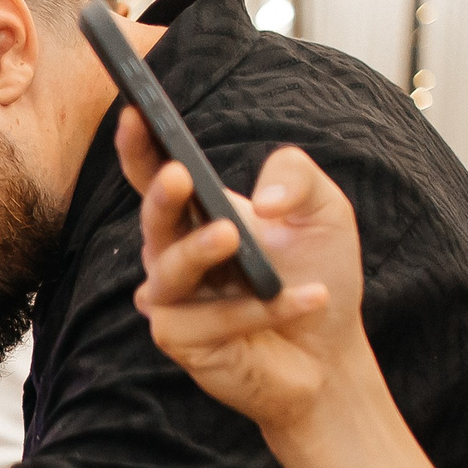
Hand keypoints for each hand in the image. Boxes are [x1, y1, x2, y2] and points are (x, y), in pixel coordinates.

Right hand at [118, 110, 378, 439]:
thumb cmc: (318, 275)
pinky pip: (208, 321)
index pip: (154, 178)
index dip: (139, 148)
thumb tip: (260, 199)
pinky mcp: (182, 342)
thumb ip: (298, 178)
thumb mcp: (324, 211)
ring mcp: (172, 302)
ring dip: (199, 252)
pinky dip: (260, 309)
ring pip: (168, 274)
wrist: (330, 353)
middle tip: (179, 176)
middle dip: (160, 198)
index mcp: (196, 217)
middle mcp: (174, 257)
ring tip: (234, 237)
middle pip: (152, 223)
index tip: (136, 114)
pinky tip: (309, 298)